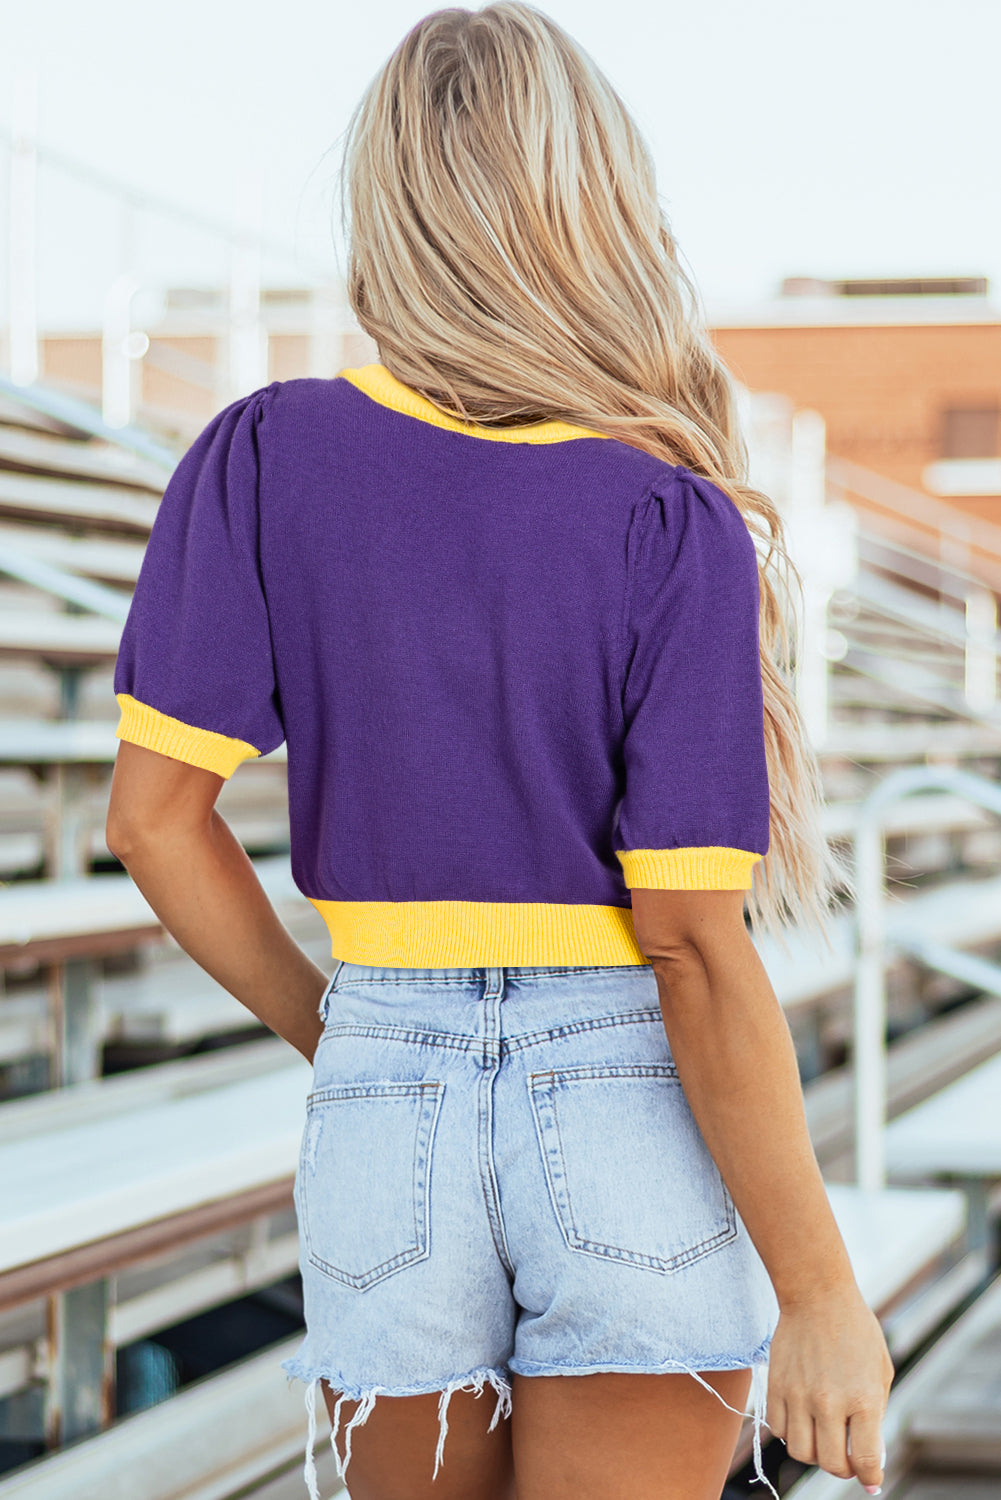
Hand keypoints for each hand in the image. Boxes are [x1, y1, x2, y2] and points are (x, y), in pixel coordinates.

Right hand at [765, 1285, 893, 1491]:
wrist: (817, 1295)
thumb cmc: (855, 1331)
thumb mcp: (880, 1371)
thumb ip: (876, 1416)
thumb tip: (870, 1459)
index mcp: (863, 1399)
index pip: (866, 1461)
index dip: (871, 1478)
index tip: (871, 1480)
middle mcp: (829, 1402)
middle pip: (832, 1464)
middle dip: (844, 1469)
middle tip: (847, 1457)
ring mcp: (799, 1395)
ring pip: (801, 1452)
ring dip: (815, 1453)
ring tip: (823, 1436)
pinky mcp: (776, 1385)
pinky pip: (778, 1429)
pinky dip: (791, 1433)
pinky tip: (803, 1418)